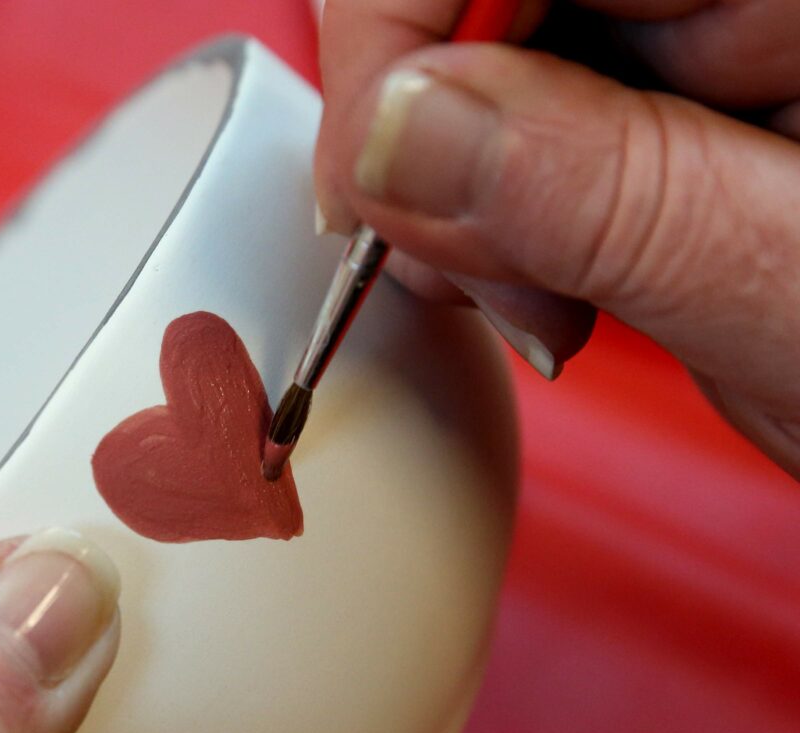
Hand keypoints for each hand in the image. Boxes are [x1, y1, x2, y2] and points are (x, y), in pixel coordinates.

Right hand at [314, 0, 799, 478]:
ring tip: (533, 282)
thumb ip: (603, 199)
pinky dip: (496, 182)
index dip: (399, 36)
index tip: (380, 179)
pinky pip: (523, 83)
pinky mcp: (674, 57)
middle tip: (474, 261)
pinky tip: (547, 253)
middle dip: (429, 118)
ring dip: (462, 169)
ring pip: (487, 35)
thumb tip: (400, 134)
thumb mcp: (795, 298)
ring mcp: (714, 11)